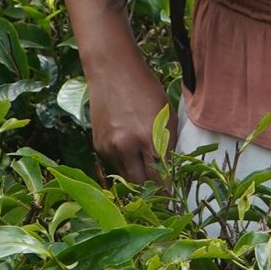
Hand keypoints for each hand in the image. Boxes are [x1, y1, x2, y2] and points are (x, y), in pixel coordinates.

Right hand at [84, 40, 175, 185]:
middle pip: (141, 184)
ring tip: (145, 164)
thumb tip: (172, 171)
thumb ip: (168, 144)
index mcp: (149, 137)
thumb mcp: (166, 115)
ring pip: (126, 176)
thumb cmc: (146, 89)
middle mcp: (127, 146)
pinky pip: (114, 164)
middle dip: (152, 189)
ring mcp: (109, 147)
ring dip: (137, 175)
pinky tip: (128, 146)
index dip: (167, 192)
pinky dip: (123, 162)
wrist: (112, 70)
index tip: (172, 200)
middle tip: (160, 189)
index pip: (160, 178)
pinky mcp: (98, 146)